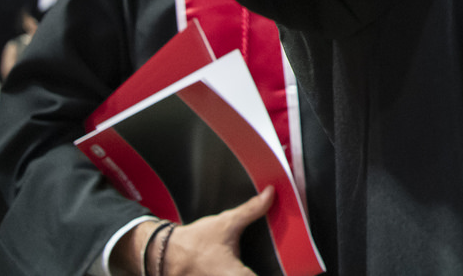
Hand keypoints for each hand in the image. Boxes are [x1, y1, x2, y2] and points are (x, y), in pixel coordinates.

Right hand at [113, 189, 274, 275]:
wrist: (165, 254)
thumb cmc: (195, 242)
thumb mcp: (226, 223)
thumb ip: (251, 210)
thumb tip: (270, 194)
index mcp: (236, 275)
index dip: (284, 274)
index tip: (297, 270)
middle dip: (267, 270)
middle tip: (285, 266)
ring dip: (251, 271)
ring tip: (260, 265)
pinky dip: (241, 272)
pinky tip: (245, 268)